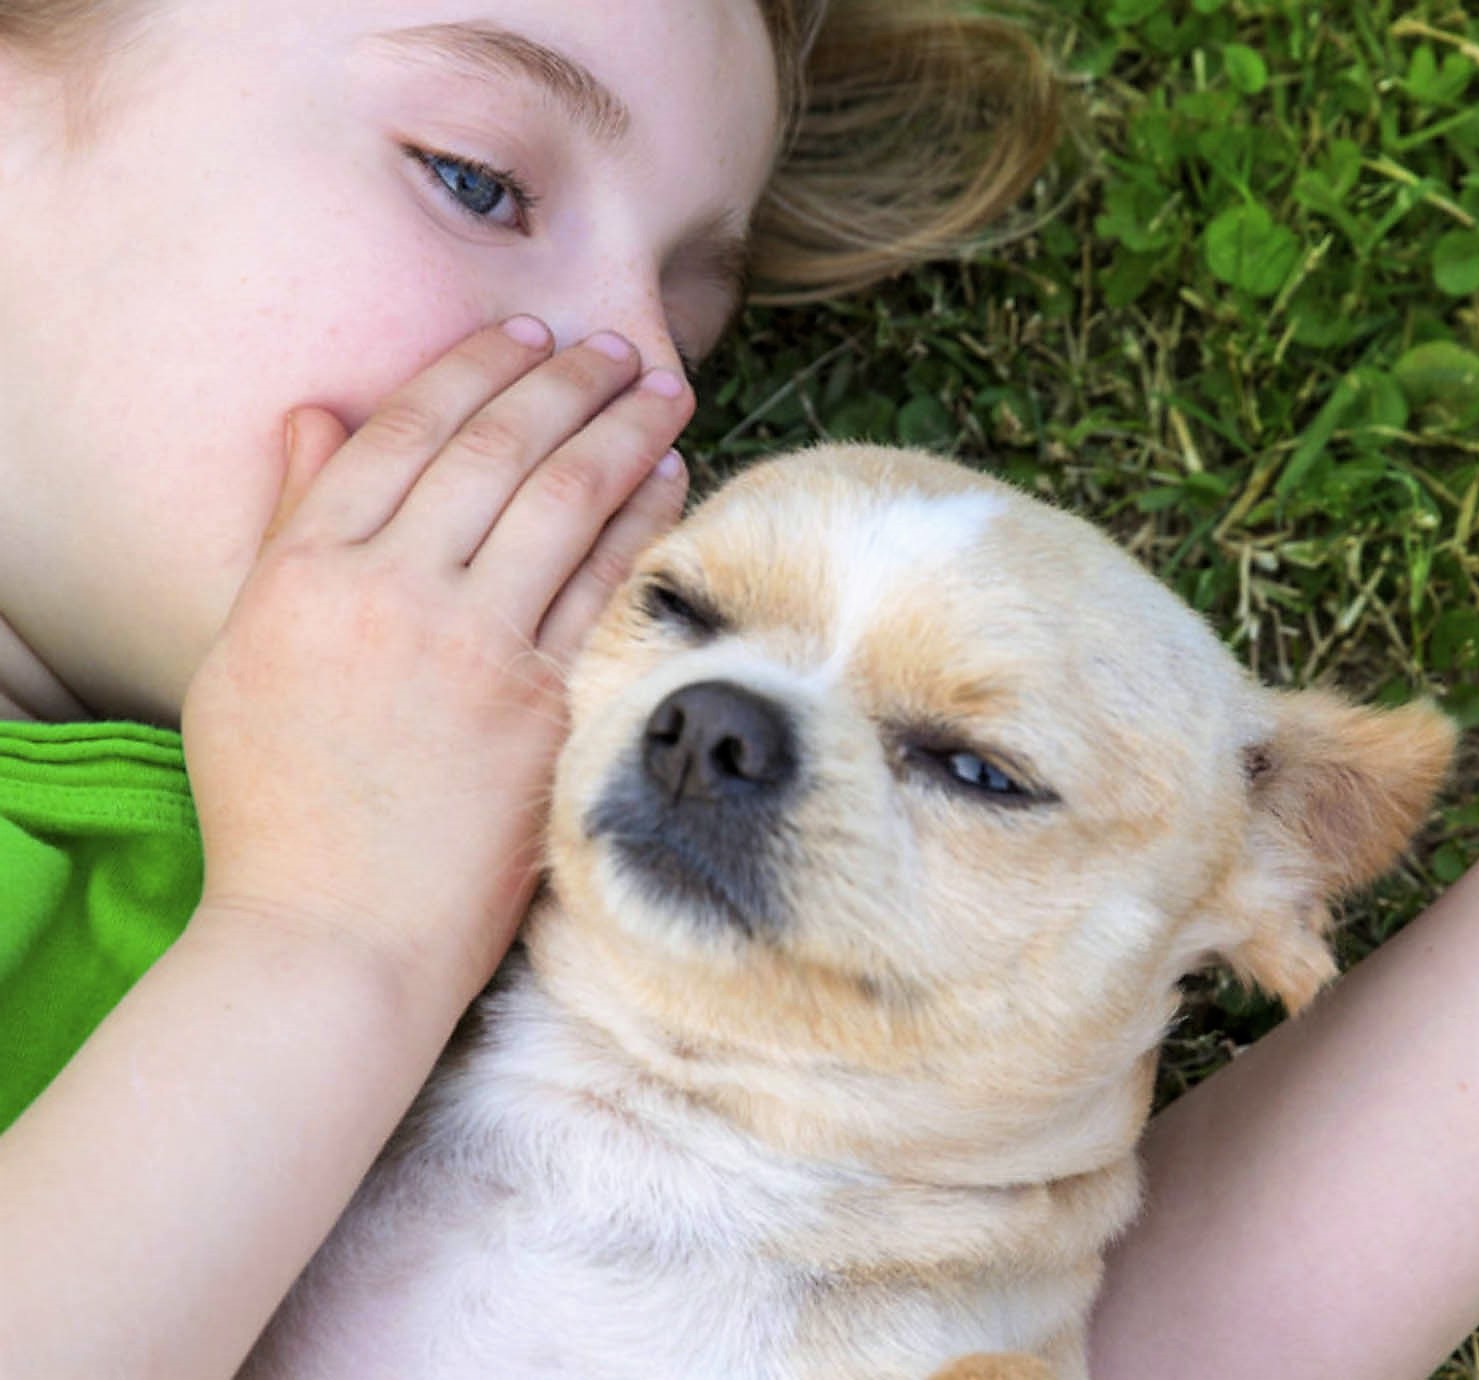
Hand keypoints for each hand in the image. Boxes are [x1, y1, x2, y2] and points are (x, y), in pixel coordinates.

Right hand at [181, 319, 691, 1007]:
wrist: (335, 931)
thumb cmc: (279, 802)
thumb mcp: (245, 652)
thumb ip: (288, 526)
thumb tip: (321, 415)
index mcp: (304, 572)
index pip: (402, 432)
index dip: (472, 369)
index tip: (523, 334)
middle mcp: (391, 592)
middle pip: (495, 449)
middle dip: (567, 379)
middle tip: (617, 346)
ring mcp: (474, 648)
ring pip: (563, 501)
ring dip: (621, 428)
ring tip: (662, 388)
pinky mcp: (544, 706)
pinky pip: (606, 586)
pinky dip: (644, 520)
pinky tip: (672, 479)